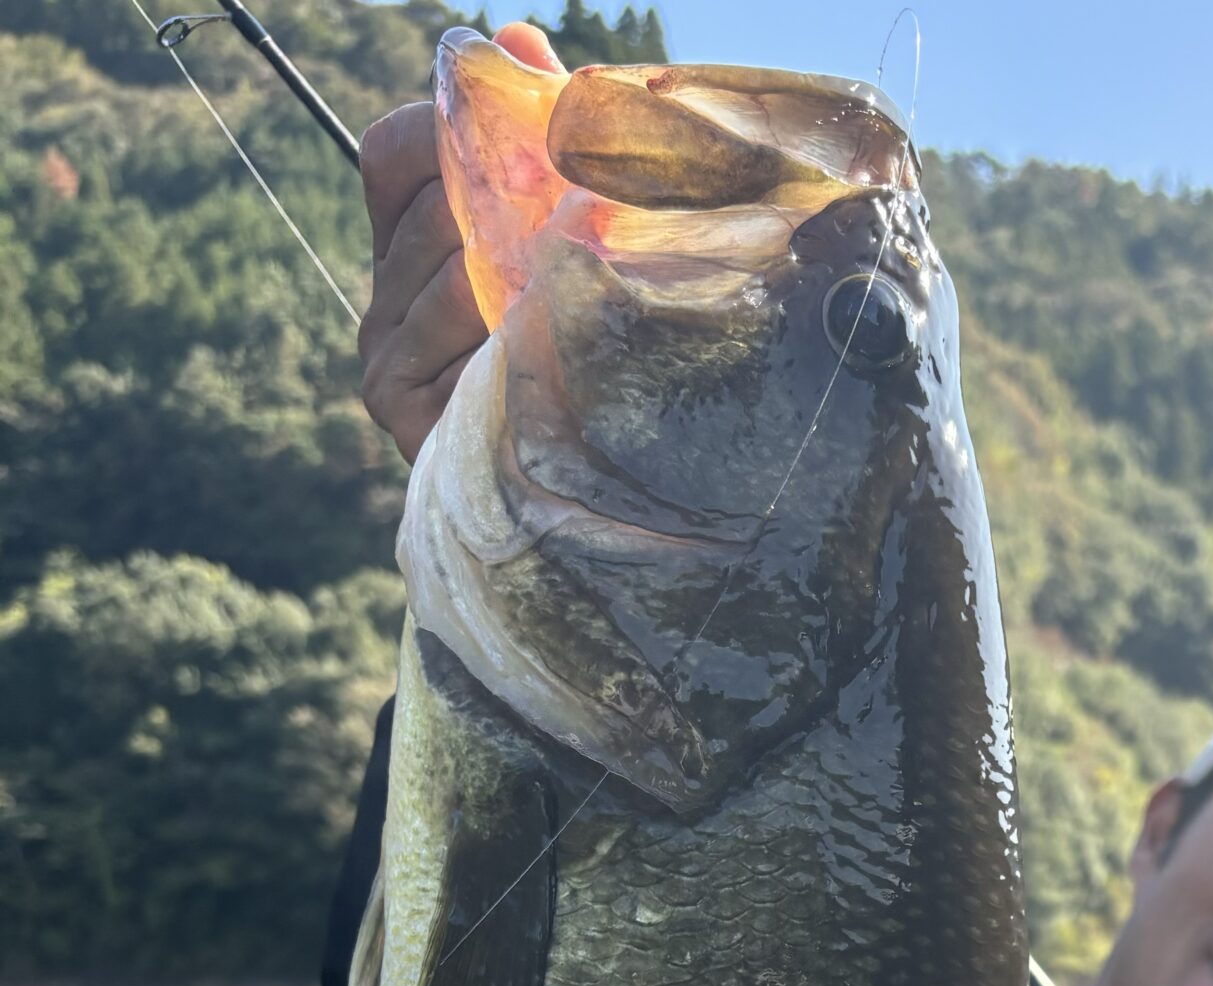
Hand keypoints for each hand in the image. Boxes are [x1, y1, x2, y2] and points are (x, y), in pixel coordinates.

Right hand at [357, 21, 561, 463]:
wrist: (601, 483)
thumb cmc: (591, 347)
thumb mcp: (570, 230)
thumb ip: (540, 132)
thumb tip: (518, 35)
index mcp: (405, 236)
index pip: (395, 148)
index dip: (456, 135)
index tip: (536, 153)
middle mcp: (381, 291)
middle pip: (427, 211)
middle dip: (508, 208)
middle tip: (583, 213)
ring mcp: (381, 351)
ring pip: (443, 274)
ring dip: (517, 273)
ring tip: (579, 278)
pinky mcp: (398, 407)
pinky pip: (446, 342)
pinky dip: (504, 330)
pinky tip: (549, 334)